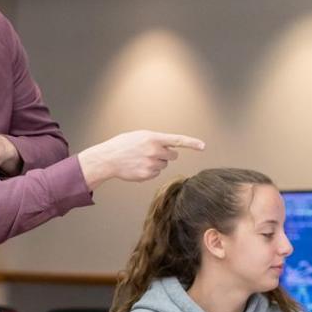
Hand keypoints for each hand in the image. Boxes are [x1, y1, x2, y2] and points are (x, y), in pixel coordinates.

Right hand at [78, 130, 205, 186]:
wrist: (108, 158)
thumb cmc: (123, 145)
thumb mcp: (140, 136)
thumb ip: (156, 140)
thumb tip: (170, 149)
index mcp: (153, 138)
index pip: (177, 140)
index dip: (192, 143)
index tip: (203, 146)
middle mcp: (154, 151)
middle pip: (173, 156)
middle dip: (166, 155)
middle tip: (152, 152)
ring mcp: (151, 164)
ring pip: (164, 165)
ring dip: (156, 163)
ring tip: (140, 159)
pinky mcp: (147, 175)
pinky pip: (156, 174)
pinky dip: (149, 171)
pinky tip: (138, 167)